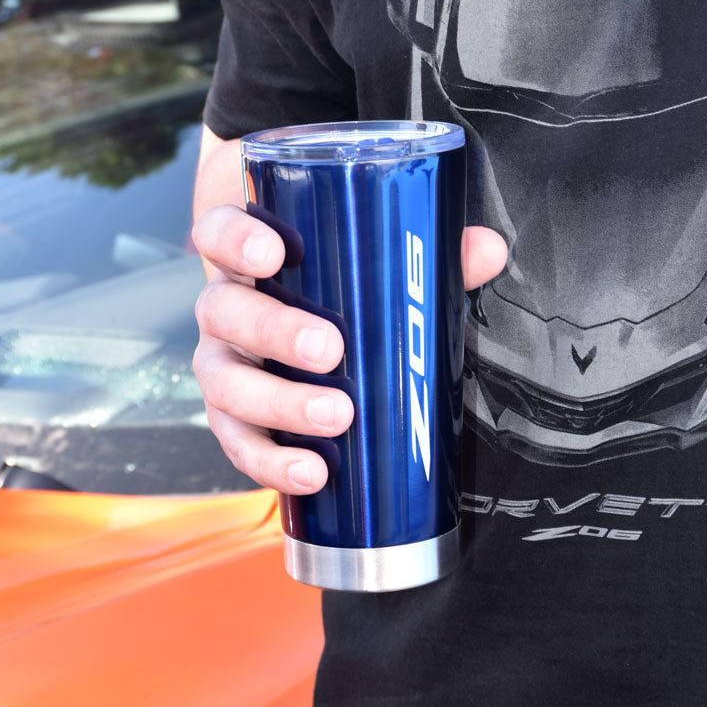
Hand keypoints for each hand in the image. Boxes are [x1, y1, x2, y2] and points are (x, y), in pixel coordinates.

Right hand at [192, 205, 506, 493]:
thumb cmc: (337, 292)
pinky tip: (312, 473)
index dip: (234, 241)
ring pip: (225, 384)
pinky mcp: (234, 420)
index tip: (273, 253)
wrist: (299, 337)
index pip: (218, 233)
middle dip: (274, 332)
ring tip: (336, 417)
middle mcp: (226, 311)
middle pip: (223, 312)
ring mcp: (225, 366)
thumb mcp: (374, 266)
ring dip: (279, 403)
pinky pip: (238, 444)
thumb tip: (488, 250)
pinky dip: (271, 462)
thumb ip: (432, 254)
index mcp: (249, 261)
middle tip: (329, 350)